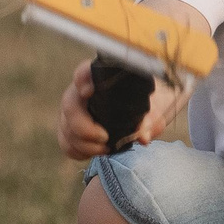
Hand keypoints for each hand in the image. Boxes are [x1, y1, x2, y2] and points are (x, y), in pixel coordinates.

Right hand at [56, 59, 182, 160]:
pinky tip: (94, 152)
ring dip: (82, 144)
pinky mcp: (72, 129)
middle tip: (104, 138)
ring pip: (65, 127)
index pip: (85, 71)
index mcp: (104, 78)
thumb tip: (143, 136)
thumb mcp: (157, 108)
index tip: (88, 90)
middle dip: (83, 127)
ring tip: (105, 149)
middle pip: (69, 104)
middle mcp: (83, 92)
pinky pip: (65, 142)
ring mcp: (75, 111)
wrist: (148, 111)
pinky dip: (77, 151)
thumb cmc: (151, 102)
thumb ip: (151, 119)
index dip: (82, 79)